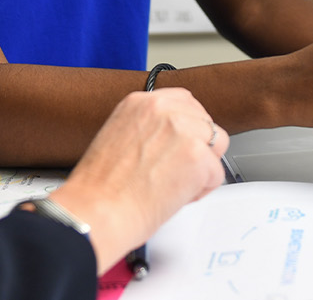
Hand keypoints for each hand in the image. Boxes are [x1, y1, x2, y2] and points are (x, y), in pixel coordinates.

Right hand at [42, 88, 227, 274]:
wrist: (95, 212)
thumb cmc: (100, 189)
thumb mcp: (118, 138)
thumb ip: (148, 130)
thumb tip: (170, 140)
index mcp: (140, 102)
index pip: (184, 101)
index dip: (187, 128)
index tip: (181, 144)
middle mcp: (162, 109)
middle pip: (206, 122)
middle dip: (198, 148)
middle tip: (176, 171)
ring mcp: (182, 130)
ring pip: (217, 145)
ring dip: (203, 168)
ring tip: (175, 185)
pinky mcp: (196, 156)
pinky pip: (217, 174)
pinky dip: (201, 191)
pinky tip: (176, 197)